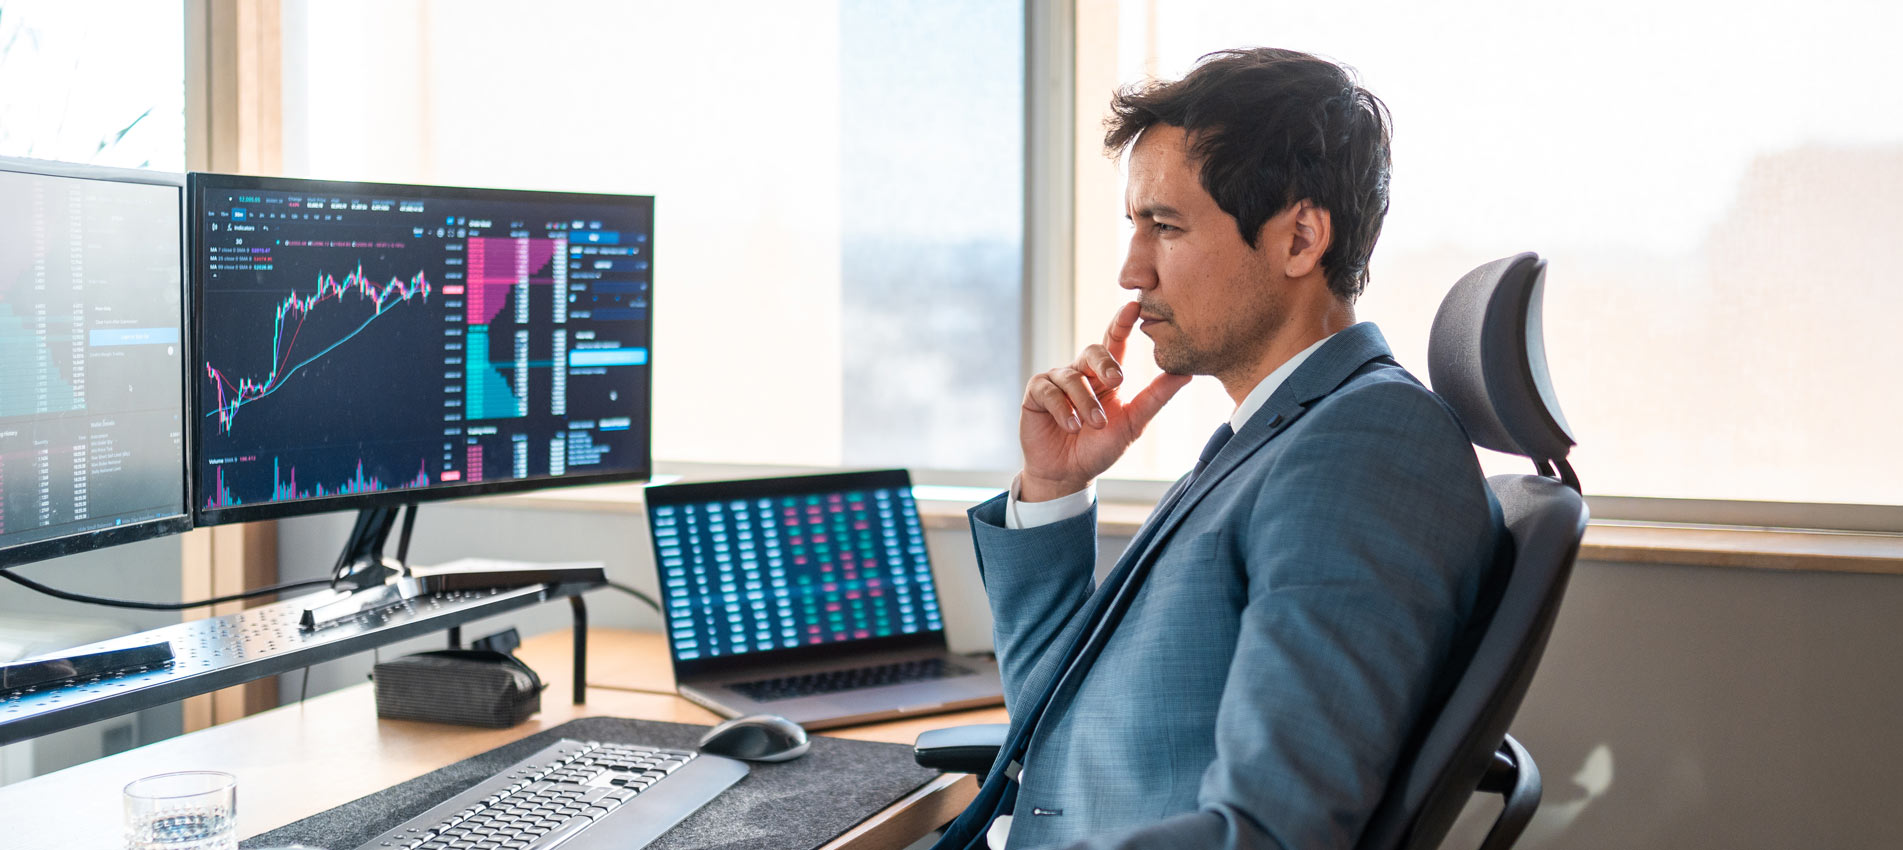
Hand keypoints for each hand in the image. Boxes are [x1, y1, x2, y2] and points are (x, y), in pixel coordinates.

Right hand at [1018, 302, 1191, 501]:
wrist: (1068, 475)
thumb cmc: (1100, 447)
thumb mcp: (1133, 423)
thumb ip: (1156, 397)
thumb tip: (1187, 374)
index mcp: (1104, 375)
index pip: (1114, 341)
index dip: (1122, 322)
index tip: (1134, 305)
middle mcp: (1080, 372)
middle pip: (1092, 351)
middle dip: (1105, 364)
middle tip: (1117, 381)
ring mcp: (1056, 381)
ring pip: (1071, 377)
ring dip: (1086, 402)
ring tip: (1094, 424)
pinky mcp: (1035, 394)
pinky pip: (1048, 391)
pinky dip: (1063, 408)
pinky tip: (1071, 425)